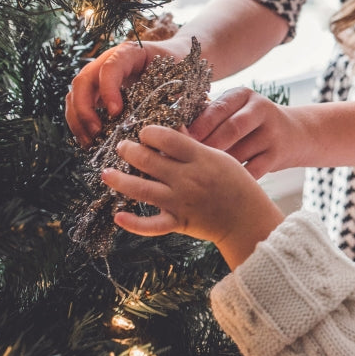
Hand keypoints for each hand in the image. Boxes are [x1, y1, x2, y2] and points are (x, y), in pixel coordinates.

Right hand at [65, 39, 189, 146]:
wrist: (175, 57)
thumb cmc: (178, 67)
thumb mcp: (179, 76)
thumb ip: (174, 96)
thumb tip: (174, 128)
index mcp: (130, 53)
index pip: (110, 67)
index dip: (108, 90)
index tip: (116, 113)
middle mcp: (108, 61)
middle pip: (84, 80)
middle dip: (85, 108)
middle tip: (97, 132)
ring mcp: (99, 75)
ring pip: (75, 93)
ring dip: (78, 119)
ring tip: (90, 141)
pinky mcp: (97, 90)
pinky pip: (79, 104)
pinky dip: (80, 123)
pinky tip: (89, 141)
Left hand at [101, 125, 283, 266]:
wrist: (248, 219)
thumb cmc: (237, 185)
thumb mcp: (221, 158)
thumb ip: (194, 147)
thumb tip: (171, 131)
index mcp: (200, 159)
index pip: (166, 138)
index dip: (149, 132)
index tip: (144, 133)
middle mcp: (187, 179)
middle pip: (148, 159)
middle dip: (129, 150)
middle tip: (122, 147)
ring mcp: (181, 202)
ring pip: (141, 189)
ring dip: (119, 180)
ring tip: (106, 173)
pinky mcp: (179, 222)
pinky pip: (151, 225)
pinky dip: (133, 223)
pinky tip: (118, 216)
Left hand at [189, 87, 302, 178]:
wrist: (295, 133)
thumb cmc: (250, 124)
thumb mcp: (235, 109)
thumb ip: (210, 116)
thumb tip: (174, 133)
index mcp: (244, 95)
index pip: (219, 108)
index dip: (199, 126)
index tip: (179, 141)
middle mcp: (262, 110)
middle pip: (231, 129)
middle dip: (208, 146)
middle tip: (186, 161)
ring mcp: (272, 133)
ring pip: (240, 153)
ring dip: (218, 166)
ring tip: (198, 175)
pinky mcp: (278, 155)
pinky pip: (252, 171)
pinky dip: (235, 179)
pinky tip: (220, 184)